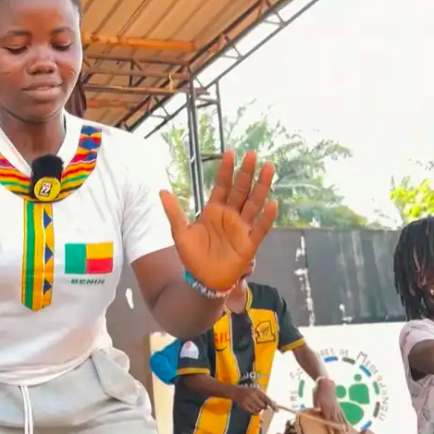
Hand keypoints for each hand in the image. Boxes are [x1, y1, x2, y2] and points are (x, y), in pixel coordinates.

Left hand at [160, 151, 277, 290]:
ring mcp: (241, 228)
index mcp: (214, 210)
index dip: (226, 170)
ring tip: (269, 169)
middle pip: (240, 190)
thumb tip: (161, 191)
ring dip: (262, 187)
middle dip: (246, 173)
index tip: (230, 153)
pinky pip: (260, 228)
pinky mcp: (250, 243)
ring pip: (254, 203)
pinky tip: (272, 204)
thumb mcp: (180, 232)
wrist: (203, 280)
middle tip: (252, 154)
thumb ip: (173, 212)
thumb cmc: (193, 256)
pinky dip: (267, 217)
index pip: (222, 185)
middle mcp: (230, 215)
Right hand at [231, 386, 276, 414]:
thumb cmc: (247, 391)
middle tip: (260, 404)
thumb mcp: (255, 391)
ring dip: (258, 409)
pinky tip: (252, 408)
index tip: (277, 410)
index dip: (272, 405)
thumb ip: (262, 397)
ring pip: (258, 409)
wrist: (234, 391)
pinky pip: (252, 412)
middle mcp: (252, 395)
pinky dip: (254, 412)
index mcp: (256, 390)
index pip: (267, 399)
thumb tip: (272, 405)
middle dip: (263, 407)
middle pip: (263, 406)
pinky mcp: (243, 405)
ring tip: (254, 405)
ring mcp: (247, 400)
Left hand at [313, 378, 347, 433]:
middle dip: (338, 430)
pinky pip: (343, 415)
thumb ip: (316, 405)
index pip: (327, 419)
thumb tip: (316, 410)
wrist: (326, 383)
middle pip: (336, 421)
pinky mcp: (339, 407)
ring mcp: (337, 408)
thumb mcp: (315, 398)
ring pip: (341, 419)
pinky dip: (345, 421)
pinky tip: (347, 426)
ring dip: (343, 427)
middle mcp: (332, 409)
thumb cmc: (318, 391)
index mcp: (325, 408)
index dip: (329, 427)